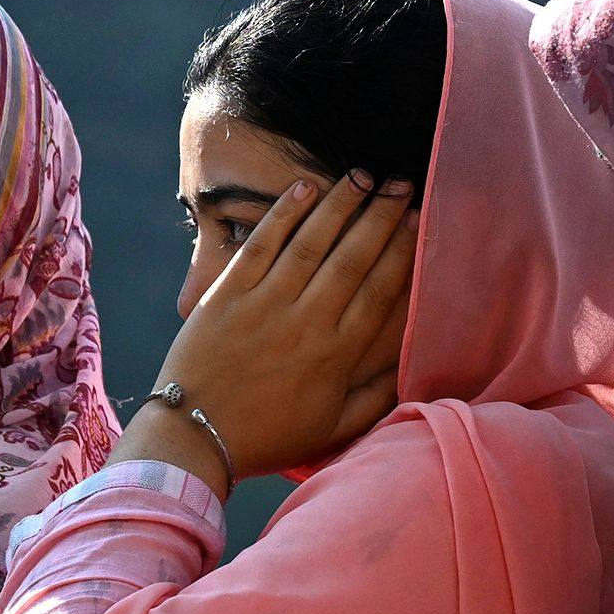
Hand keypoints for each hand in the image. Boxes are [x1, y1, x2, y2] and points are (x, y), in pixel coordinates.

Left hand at [124, 174, 418, 481]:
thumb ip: (375, 398)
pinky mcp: (226, 295)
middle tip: (401, 184)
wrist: (193, 437)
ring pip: (310, 242)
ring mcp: (264, 304)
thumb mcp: (331, 430)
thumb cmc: (266, 437)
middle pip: (352, 257)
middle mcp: (305, 322)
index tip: (419, 220)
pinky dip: (283, 214)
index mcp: (335, 355)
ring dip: (339, 204)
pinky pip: (260, 244)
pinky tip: (304, 188)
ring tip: (361, 175)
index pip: (380, 290)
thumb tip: (411, 368)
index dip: (402, 250)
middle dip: (380, 215)